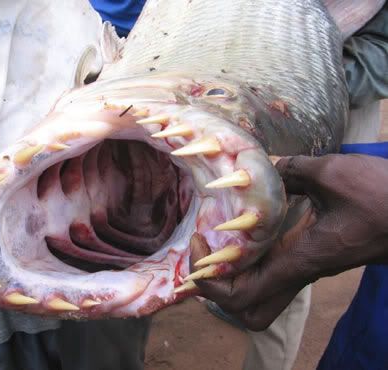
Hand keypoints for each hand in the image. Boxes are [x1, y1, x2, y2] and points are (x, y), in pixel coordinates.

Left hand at [190, 154, 387, 330]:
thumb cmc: (383, 198)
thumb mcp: (333, 175)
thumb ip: (292, 169)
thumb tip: (267, 165)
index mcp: (299, 259)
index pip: (241, 293)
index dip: (209, 280)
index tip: (198, 245)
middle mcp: (298, 272)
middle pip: (248, 313)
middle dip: (217, 292)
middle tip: (203, 255)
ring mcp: (304, 270)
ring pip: (259, 300)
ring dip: (231, 280)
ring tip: (214, 245)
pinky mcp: (310, 260)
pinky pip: (271, 276)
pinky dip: (249, 263)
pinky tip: (242, 233)